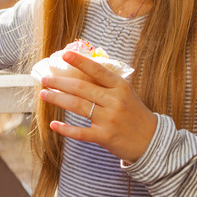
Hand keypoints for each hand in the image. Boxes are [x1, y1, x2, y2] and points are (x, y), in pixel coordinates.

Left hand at [39, 52, 156, 163]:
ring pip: (78, 106)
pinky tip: (54, 124)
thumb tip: (81, 68)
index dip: (80, 62)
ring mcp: (109, 119)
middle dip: (60, 82)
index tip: (64, 55)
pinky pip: (81, 132)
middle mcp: (115, 101)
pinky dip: (66, 129)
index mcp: (120, 86)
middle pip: (81, 88)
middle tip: (45, 79)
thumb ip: (107, 83)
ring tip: (44, 95)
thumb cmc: (134, 113)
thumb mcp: (126, 93)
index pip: (97, 70)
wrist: (151, 141)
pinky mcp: (105, 137)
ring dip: (58, 99)